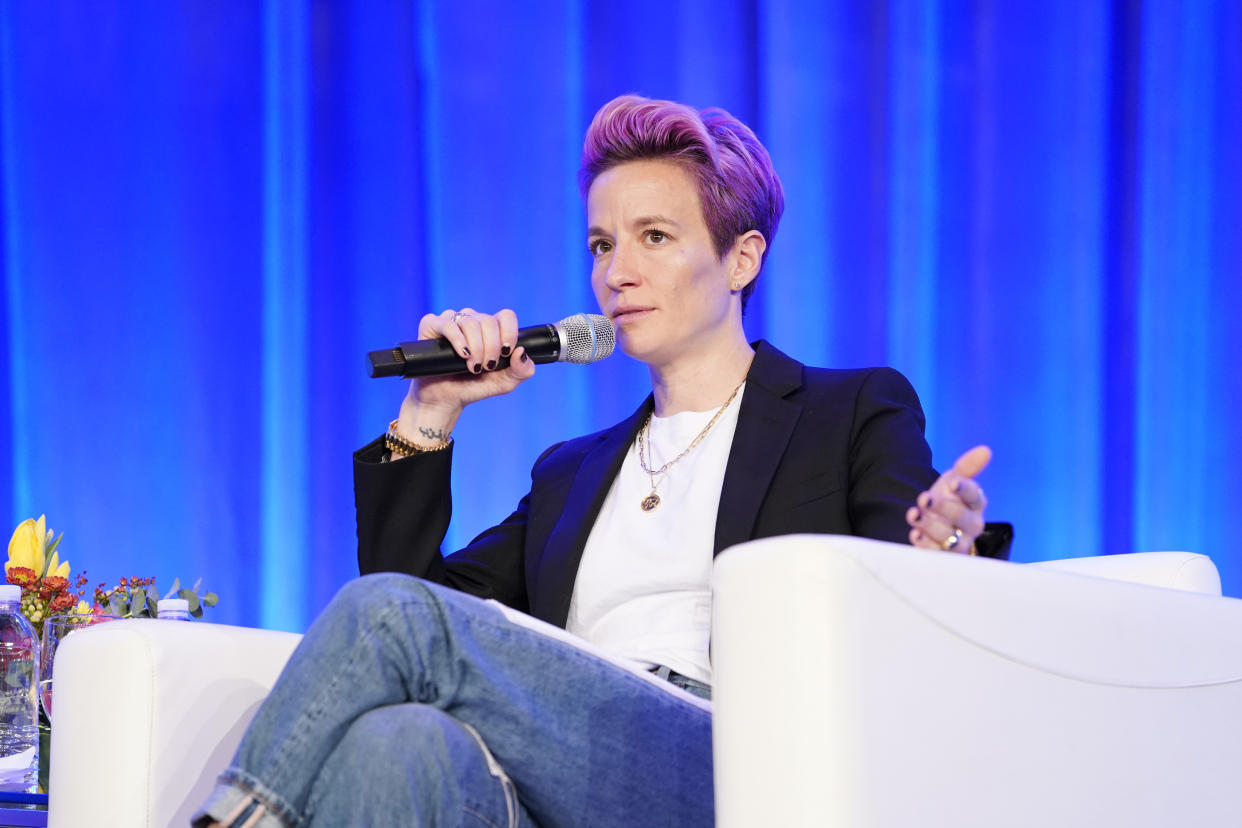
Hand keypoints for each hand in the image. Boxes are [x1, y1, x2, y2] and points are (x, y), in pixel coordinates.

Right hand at [393, 308, 535, 449]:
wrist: (446, 400)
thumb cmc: (475, 387)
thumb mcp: (505, 383)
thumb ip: (522, 370)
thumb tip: (521, 351)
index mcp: (491, 329)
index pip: (505, 316)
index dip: (509, 332)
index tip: (506, 352)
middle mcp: (472, 321)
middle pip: (488, 321)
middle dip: (491, 347)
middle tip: (486, 366)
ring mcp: (452, 322)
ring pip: (469, 322)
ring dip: (475, 347)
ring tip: (472, 367)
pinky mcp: (431, 326)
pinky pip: (446, 323)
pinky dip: (457, 339)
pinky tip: (462, 354)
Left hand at [906, 445, 991, 553]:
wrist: (935, 525)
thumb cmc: (948, 499)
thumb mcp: (953, 481)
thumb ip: (966, 467)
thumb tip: (985, 450)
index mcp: (975, 503)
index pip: (974, 496)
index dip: (965, 489)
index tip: (953, 483)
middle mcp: (971, 525)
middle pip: (963, 519)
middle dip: (944, 508)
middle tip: (924, 497)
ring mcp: (959, 543)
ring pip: (950, 539)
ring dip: (930, 526)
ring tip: (913, 514)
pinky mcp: (944, 557)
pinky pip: (937, 555)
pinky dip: (925, 545)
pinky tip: (915, 535)